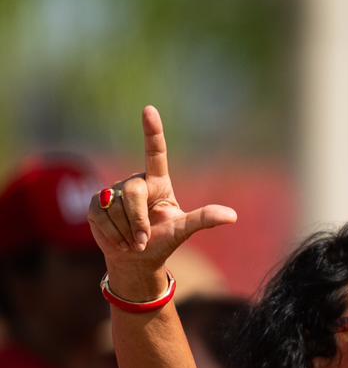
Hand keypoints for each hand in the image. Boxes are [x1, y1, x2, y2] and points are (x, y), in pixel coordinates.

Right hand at [87, 107, 236, 286]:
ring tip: (133, 240)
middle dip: (138, 221)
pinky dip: (113, 235)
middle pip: (132, 193)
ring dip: (126, 232)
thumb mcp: (183, 229)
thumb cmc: (163, 240)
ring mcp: (112, 191)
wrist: (136, 258)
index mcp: (157, 182)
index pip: (155, 152)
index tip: (149, 110)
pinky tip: (120, 241)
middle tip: (143, 241)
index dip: (152, 132)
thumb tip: (232, 216)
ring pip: (115, 207)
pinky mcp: (95, 203)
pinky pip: (101, 215)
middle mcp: (134, 182)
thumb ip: (204, 219)